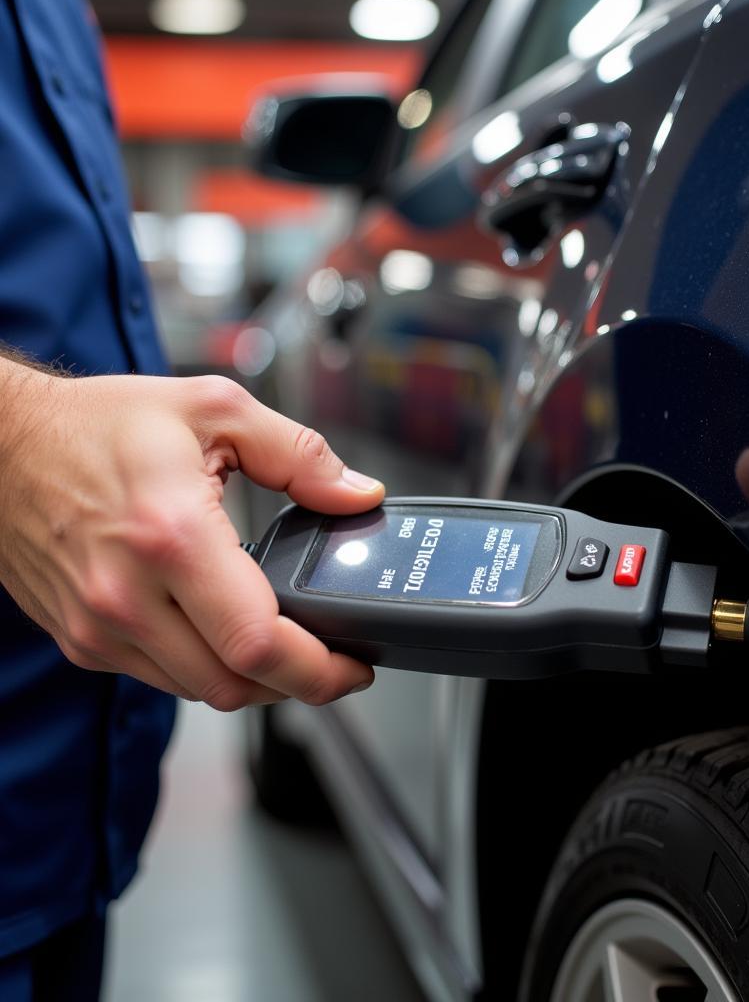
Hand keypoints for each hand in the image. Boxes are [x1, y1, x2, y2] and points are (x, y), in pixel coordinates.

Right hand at [0, 364, 383, 708]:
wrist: (1, 444)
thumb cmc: (99, 425)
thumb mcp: (215, 410)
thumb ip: (299, 455)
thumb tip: (359, 495)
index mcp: (171, 535)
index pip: (258, 642)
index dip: (321, 670)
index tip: (355, 666)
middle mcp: (129, 595)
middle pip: (236, 684)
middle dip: (300, 683)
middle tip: (335, 659)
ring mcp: (100, 626)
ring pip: (202, 690)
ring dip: (255, 679)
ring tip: (290, 644)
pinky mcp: (83, 639)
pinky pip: (163, 677)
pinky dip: (208, 667)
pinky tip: (228, 633)